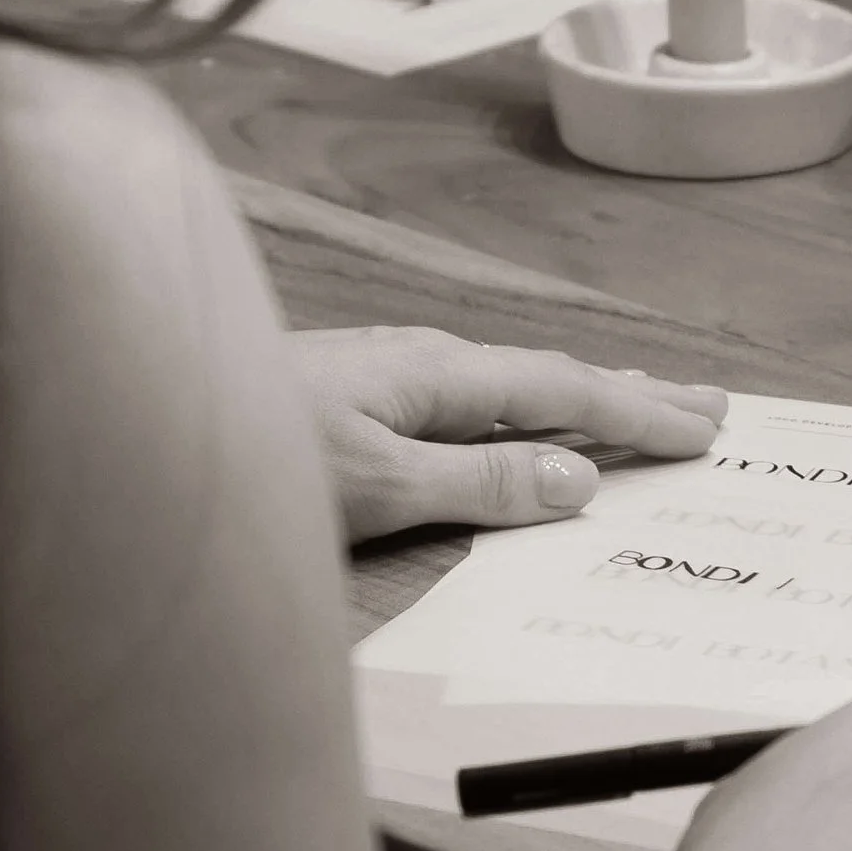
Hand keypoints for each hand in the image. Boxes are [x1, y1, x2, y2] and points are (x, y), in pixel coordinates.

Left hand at [289, 327, 722, 544]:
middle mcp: (423, 364)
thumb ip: (477, 483)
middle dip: (631, 390)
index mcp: (438, 376)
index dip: (640, 413)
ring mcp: (390, 376)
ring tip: (641, 402)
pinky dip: (529, 408)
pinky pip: (477, 398)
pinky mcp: (360, 396)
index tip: (706, 430)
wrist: (142, 430)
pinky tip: (522, 421)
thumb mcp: (374, 486)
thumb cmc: (251, 461)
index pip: (565, 392)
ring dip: (585, 396)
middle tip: (709, 404)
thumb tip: (575, 476)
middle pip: (551, 375)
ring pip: (515, 384)